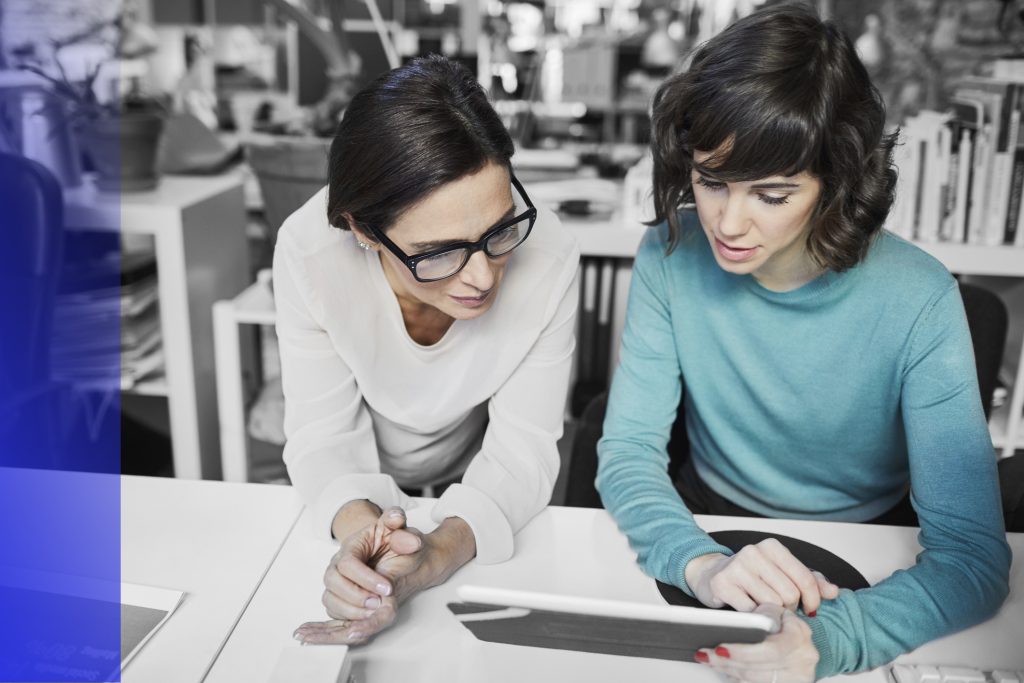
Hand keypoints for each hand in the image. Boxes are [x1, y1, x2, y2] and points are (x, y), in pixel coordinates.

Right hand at [295, 506, 423, 643]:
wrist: (405, 557)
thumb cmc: (400, 544)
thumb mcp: (402, 529)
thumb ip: (398, 522)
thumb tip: (400, 523)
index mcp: (353, 545)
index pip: (348, 563)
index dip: (366, 578)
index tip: (388, 588)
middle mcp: (339, 563)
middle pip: (333, 581)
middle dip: (355, 596)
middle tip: (377, 603)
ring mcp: (337, 582)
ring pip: (330, 599)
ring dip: (350, 610)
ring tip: (373, 612)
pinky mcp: (340, 597)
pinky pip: (334, 611)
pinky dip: (348, 618)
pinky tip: (366, 618)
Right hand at [685, 539, 838, 613]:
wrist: (711, 574)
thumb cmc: (751, 576)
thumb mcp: (782, 573)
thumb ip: (810, 581)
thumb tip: (833, 591)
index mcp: (772, 547)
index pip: (804, 577)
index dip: (812, 599)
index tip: (810, 609)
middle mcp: (753, 552)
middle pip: (789, 594)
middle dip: (789, 607)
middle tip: (781, 608)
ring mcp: (737, 567)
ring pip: (771, 604)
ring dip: (772, 613)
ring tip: (764, 608)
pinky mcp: (723, 584)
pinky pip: (751, 611)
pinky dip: (755, 617)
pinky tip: (750, 611)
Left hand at [695, 604, 817, 682]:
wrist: (800, 640)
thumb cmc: (783, 623)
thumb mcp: (776, 611)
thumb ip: (762, 615)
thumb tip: (739, 624)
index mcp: (799, 637)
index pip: (770, 650)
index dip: (743, 652)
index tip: (720, 648)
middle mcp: (803, 660)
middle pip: (758, 668)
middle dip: (727, 662)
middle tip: (705, 654)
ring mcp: (798, 677)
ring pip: (755, 680)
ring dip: (729, 671)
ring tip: (710, 660)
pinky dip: (738, 679)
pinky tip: (726, 669)